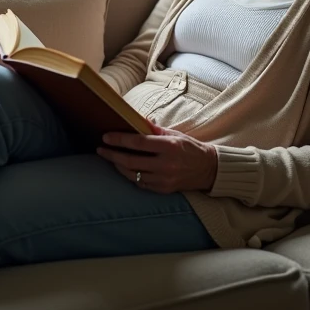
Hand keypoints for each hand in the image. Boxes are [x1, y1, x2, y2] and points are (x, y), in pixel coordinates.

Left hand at [96, 124, 217, 193]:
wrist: (209, 169)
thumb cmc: (190, 148)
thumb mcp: (175, 134)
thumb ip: (155, 130)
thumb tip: (137, 120)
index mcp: (169, 147)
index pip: (138, 143)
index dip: (119, 139)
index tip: (105, 137)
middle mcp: (165, 164)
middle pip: (131, 161)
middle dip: (112, 154)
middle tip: (101, 149)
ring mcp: (164, 179)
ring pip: (133, 174)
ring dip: (118, 166)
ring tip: (110, 158)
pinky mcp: (163, 189)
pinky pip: (141, 183)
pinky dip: (130, 175)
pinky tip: (124, 168)